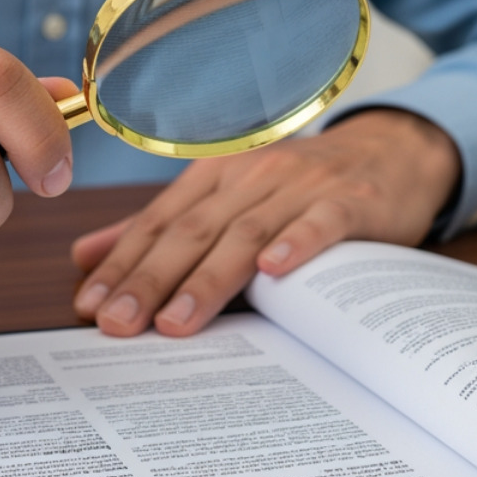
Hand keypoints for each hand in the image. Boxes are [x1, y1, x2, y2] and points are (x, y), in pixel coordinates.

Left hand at [71, 109, 460, 335]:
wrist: (391, 152)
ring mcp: (302, 187)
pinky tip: (274, 270)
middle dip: (150, 279)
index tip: (90, 306)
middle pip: (193, 231)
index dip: (123, 263)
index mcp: (216, 176)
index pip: (159, 222)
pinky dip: (297, 243)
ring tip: (176, 321)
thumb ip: (159, 228)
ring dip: (208, 279)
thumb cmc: (301, 184)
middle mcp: (252, 176)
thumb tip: (85, 256)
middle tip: (117, 325)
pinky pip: (320, 222)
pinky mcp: (351, 201)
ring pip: (246, 234)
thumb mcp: (227, 196)